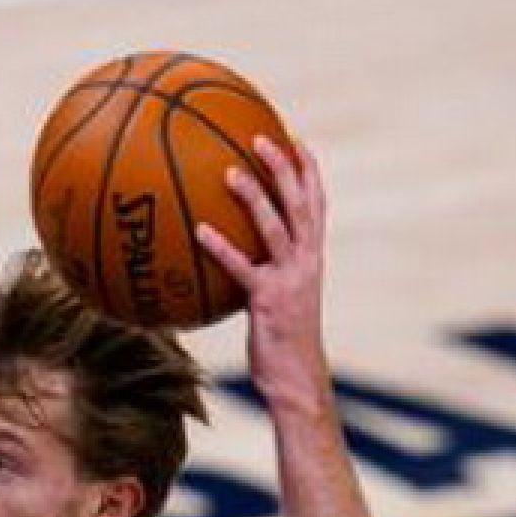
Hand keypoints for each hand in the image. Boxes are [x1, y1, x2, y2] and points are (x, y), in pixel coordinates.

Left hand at [196, 137, 331, 413]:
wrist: (297, 379)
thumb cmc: (282, 340)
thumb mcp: (280, 299)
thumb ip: (264, 271)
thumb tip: (232, 253)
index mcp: (313, 256)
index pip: (316, 204)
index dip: (309, 170)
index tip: (295, 138)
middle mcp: (307, 261)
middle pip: (299, 203)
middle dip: (284, 167)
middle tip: (260, 137)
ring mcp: (291, 279)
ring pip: (275, 227)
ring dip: (253, 196)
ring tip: (228, 172)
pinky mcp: (269, 300)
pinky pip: (242, 267)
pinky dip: (222, 247)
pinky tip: (199, 230)